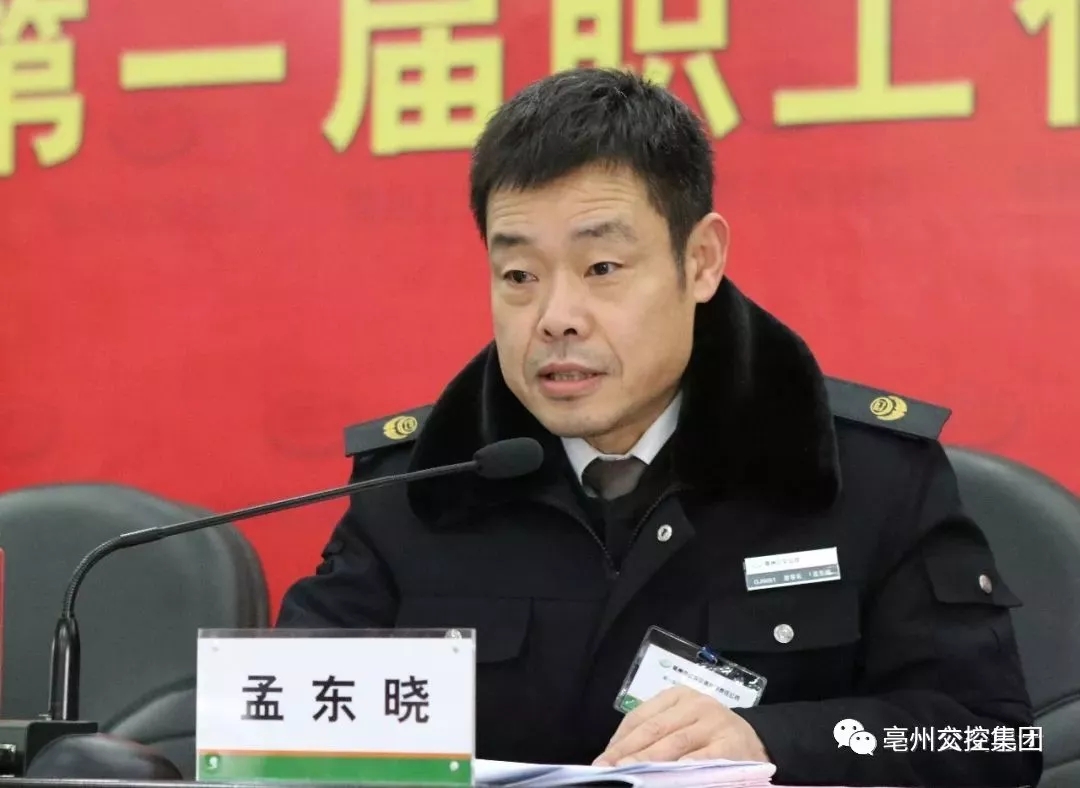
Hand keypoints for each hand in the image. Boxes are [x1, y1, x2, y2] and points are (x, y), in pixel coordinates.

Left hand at [593, 686, 770, 765]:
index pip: (641, 716)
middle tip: (608, 769)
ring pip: (675, 744)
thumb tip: (616, 755)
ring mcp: (714, 724)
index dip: (619, 739)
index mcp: (678, 696)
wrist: (757, 740)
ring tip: (629, 774)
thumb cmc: (709, 733)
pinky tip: (672, 775)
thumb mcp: (682, 723)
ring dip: (649, 761)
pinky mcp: (731, 745)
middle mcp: (696, 705)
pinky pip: (703, 758)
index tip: (602, 759)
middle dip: (628, 752)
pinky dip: (686, 767)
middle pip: (655, 729)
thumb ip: (655, 733)